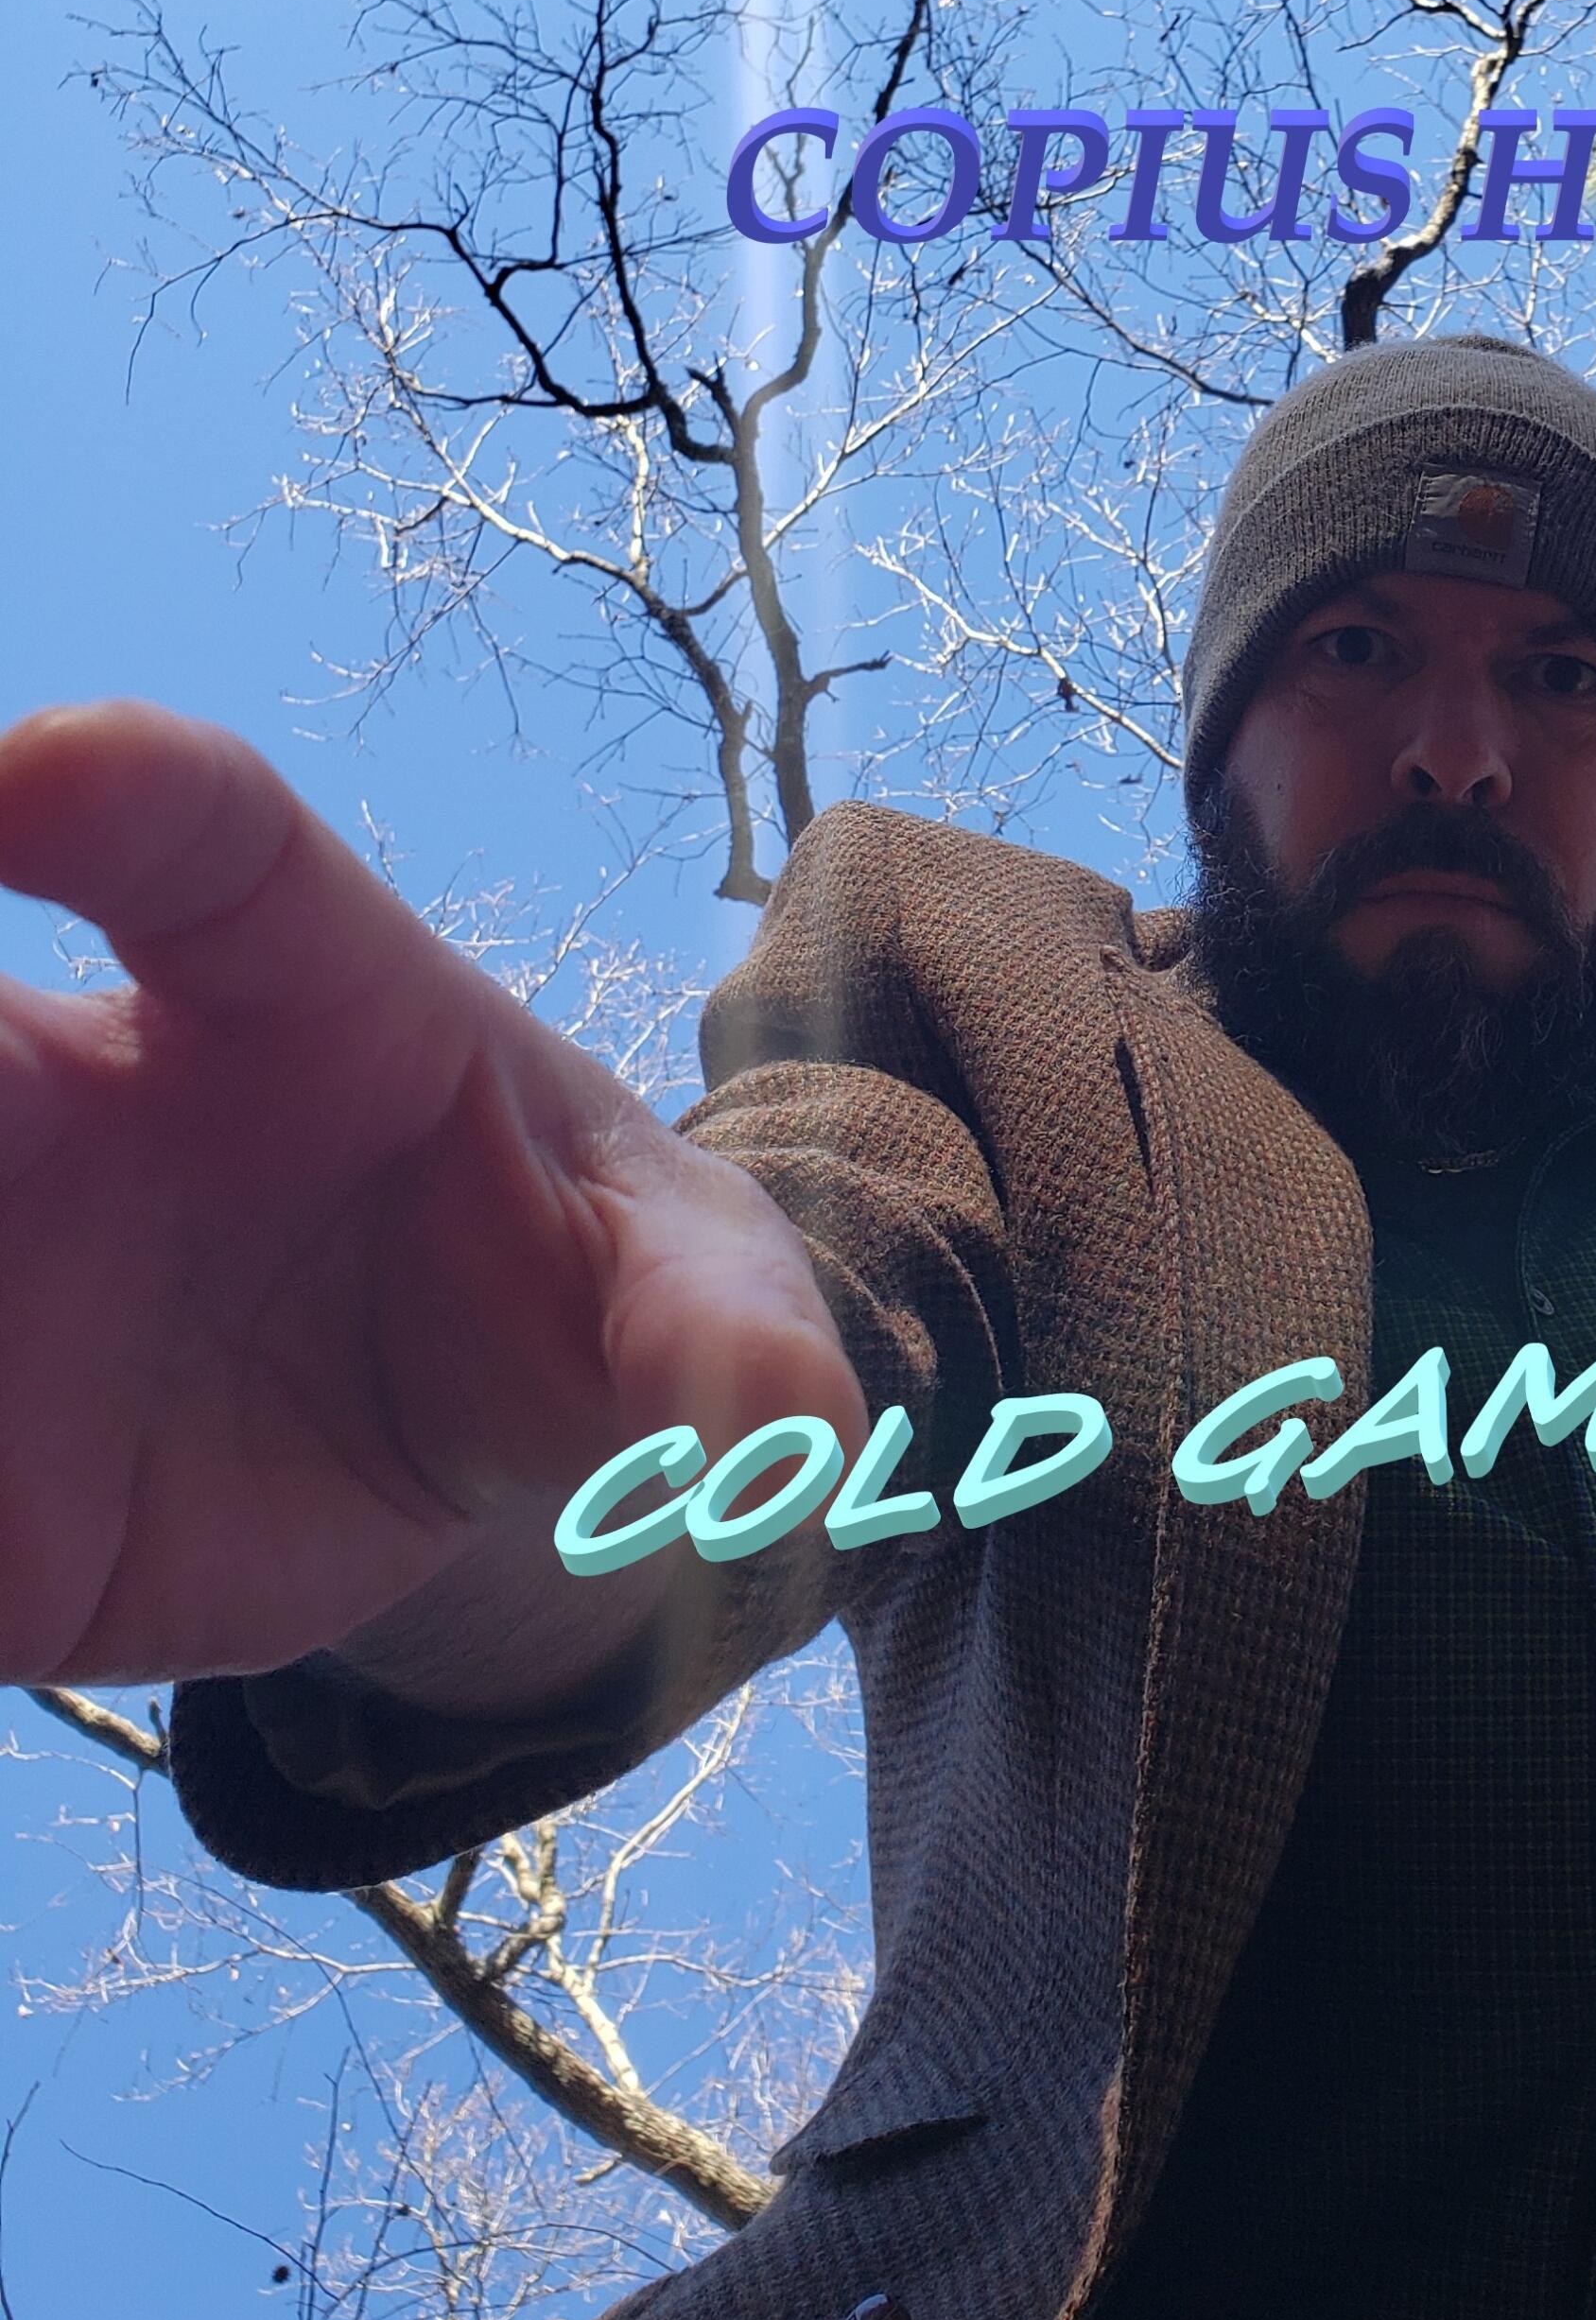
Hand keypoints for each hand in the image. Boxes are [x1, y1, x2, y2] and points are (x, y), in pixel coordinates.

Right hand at [0, 701, 864, 1688]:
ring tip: (5, 1333)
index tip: (44, 771)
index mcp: (307, 991)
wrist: (470, 1459)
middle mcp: (96, 1091)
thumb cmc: (579, 1290)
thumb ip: (730, 1344)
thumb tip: (792, 1434)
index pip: (209, 843)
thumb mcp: (688, 1304)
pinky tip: (0, 1548)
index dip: (118, 796)